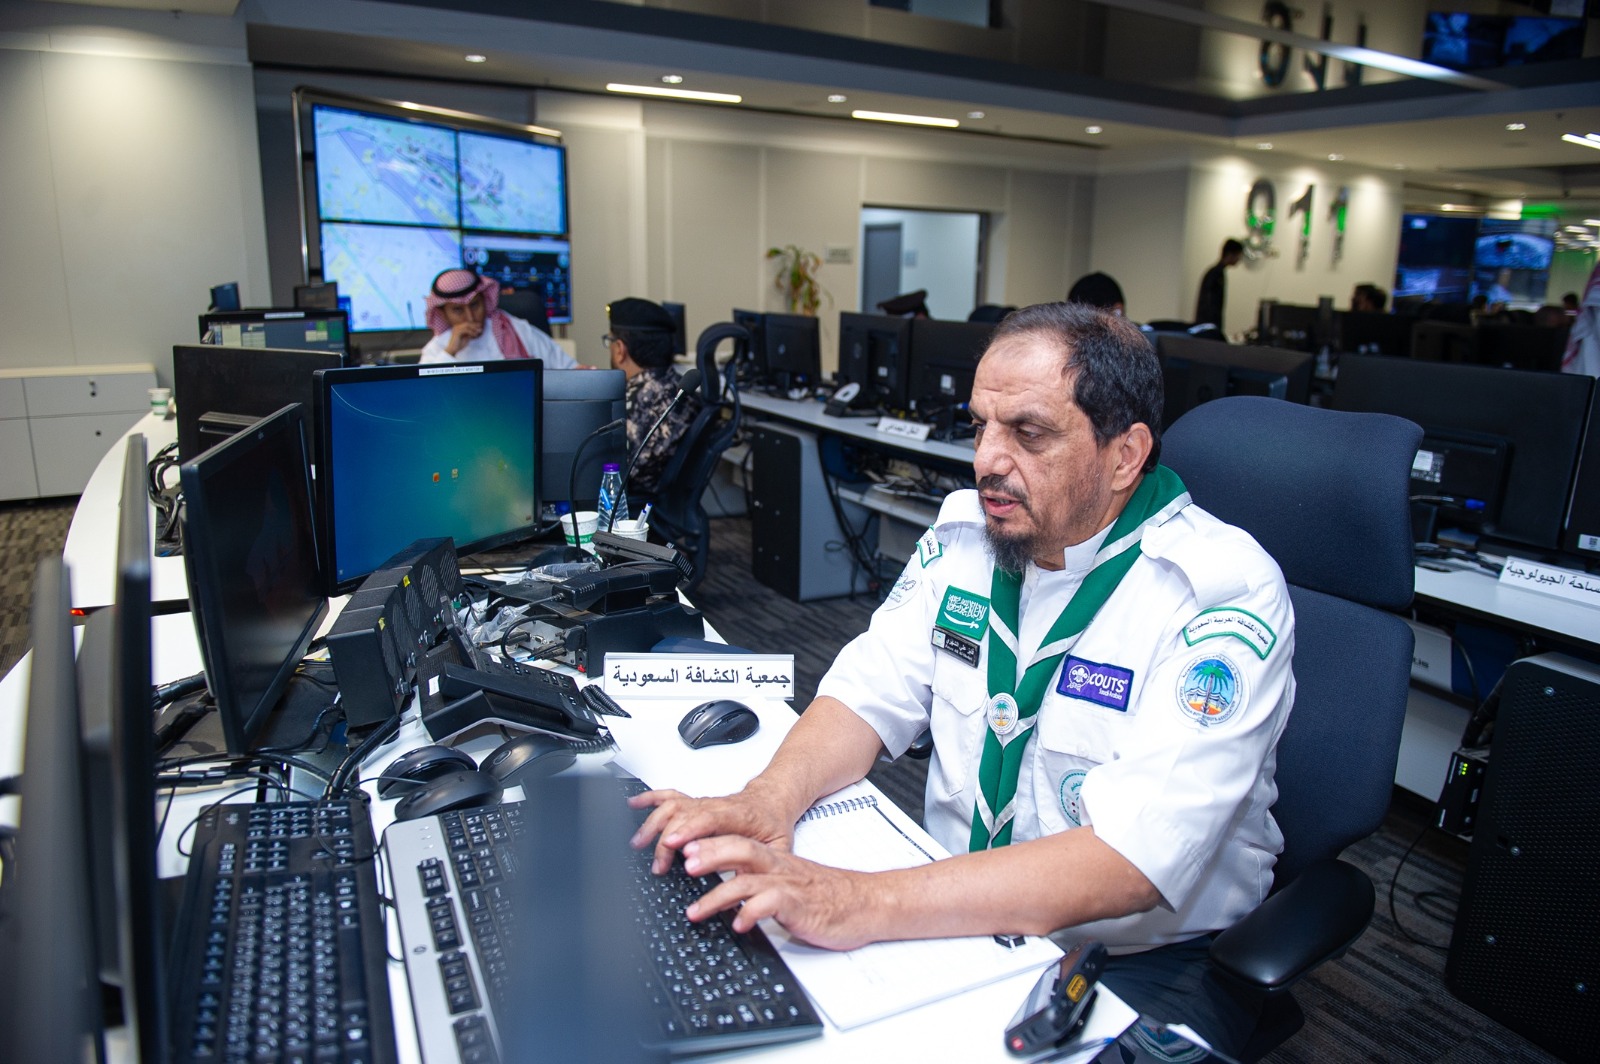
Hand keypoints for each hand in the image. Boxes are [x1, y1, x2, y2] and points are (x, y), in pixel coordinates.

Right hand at [445, 320, 483, 353]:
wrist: (453, 350)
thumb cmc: (459, 345)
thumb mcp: (466, 338)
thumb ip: (470, 334)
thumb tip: (476, 331)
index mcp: (458, 328)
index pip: (467, 324)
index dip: (474, 325)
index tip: (480, 327)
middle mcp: (456, 327)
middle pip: (467, 324)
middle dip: (475, 326)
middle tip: (481, 329)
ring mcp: (456, 329)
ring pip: (467, 326)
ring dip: (474, 329)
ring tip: (479, 332)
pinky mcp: (457, 332)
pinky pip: (466, 330)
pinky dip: (471, 332)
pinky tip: (475, 335)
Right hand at [628, 786, 795, 874]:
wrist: (773, 800)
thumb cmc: (774, 825)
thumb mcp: (779, 849)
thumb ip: (762, 866)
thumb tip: (744, 889)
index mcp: (740, 816)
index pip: (712, 819)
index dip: (691, 831)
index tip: (675, 846)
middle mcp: (717, 807)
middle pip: (685, 816)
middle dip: (666, 840)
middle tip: (659, 866)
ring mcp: (704, 803)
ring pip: (673, 806)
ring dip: (653, 823)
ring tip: (638, 844)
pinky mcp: (695, 803)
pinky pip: (669, 796)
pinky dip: (649, 799)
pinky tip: (633, 804)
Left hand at [680, 836, 880, 950]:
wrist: (863, 904)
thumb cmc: (824, 897)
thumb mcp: (784, 887)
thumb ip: (755, 886)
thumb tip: (722, 898)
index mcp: (773, 861)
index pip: (737, 843)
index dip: (709, 843)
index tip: (681, 848)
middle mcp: (779, 869)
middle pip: (741, 851)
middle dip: (709, 856)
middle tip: (683, 864)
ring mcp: (789, 887)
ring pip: (749, 881)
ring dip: (718, 894)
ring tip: (696, 909)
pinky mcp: (800, 907)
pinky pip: (772, 906)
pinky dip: (752, 914)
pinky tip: (738, 924)